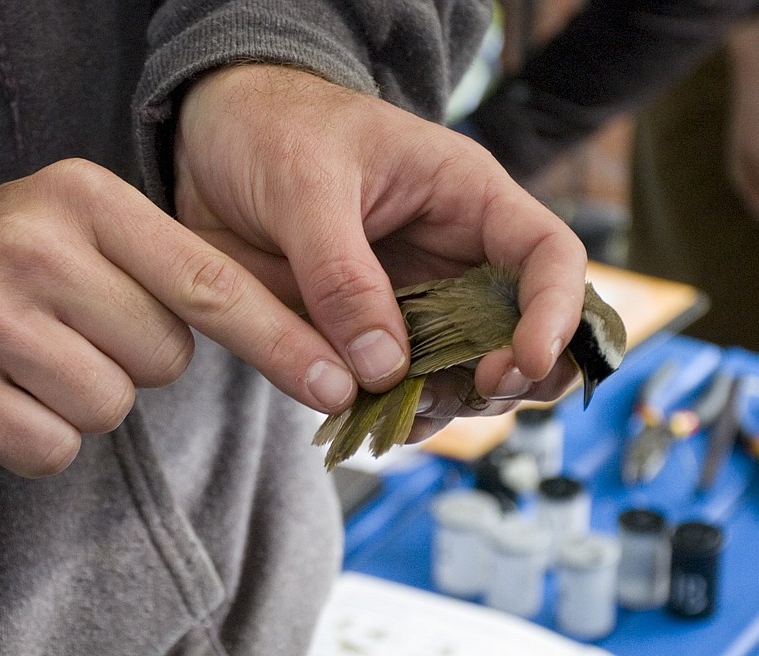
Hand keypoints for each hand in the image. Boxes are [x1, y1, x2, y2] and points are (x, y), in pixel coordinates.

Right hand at [0, 159, 353, 476]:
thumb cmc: (5, 277)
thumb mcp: (82, 238)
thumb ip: (174, 270)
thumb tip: (300, 331)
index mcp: (83, 196)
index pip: (209, 281)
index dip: (279, 339)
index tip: (336, 382)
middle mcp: (34, 242)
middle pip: (163, 356)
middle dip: (134, 362)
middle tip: (73, 334)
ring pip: (111, 406)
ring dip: (84, 401)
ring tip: (31, 363)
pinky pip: (53, 447)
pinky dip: (38, 437)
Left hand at [175, 64, 586, 440]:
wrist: (202, 149)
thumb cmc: (269, 131)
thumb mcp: (304, 184)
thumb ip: (341, 273)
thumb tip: (384, 366)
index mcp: (465, 198)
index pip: (548, 255)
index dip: (557, 311)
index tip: (524, 359)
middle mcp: (451, 259)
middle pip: (521, 332)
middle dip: (511, 376)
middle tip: (468, 393)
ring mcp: (409, 305)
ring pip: (461, 376)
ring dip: (447, 407)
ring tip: (402, 414)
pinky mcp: (362, 339)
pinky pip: (394, 392)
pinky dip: (391, 417)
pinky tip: (366, 420)